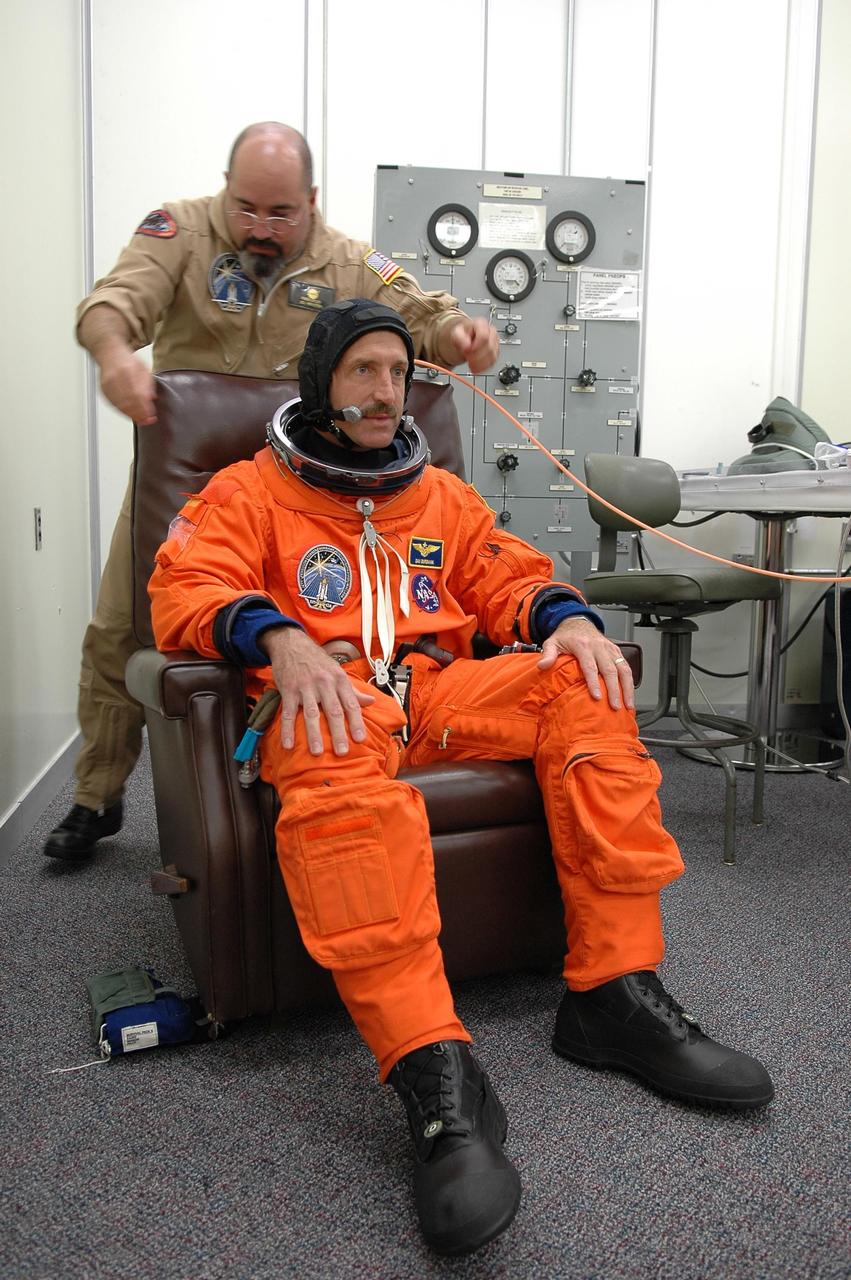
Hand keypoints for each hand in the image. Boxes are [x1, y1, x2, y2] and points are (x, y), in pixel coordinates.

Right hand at [98, 345, 156, 423]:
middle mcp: (117, 377)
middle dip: (139, 414)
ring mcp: (108, 383)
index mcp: (129, 370)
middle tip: (147, 421)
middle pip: (129, 401)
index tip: (151, 417)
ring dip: (131, 415)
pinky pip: (113, 404)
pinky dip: (122, 411)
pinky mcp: (103, 389)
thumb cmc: (128, 361)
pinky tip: (130, 414)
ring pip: (120, 405)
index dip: (145, 408)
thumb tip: (151, 400)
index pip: (138, 394)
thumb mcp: (144, 369)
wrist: (110, 353)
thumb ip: (148, 384)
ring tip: (140, 420)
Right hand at [262, 627, 374, 755]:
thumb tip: (371, 701)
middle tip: (342, 752)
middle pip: (333, 711)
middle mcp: (324, 684)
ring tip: (317, 752)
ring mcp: (305, 687)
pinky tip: (288, 744)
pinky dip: (288, 729)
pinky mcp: (288, 690)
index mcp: (339, 680)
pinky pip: (288, 712)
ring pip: (311, 714)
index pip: (351, 704)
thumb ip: (353, 690)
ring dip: (314, 734)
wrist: (292, 644)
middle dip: (338, 733)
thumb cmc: (317, 661)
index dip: (356, 722)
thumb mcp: (337, 672)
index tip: (360, 739)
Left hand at [443, 316, 499, 372]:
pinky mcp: (495, 353)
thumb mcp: (456, 333)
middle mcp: (491, 332)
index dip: (476, 346)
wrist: (465, 339)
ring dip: (480, 363)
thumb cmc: (462, 335)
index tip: (468, 351)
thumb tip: (466, 346)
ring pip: (492, 356)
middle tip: (467, 358)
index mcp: (481, 324)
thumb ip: (459, 338)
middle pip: (489, 348)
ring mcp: (495, 343)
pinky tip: (476, 367)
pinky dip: (483, 367)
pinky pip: (492, 362)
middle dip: (476, 356)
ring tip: (471, 364)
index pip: (484, 336)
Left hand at [537, 617, 634, 710]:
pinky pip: (626, 666)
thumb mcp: (552, 642)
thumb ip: (548, 655)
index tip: (597, 697)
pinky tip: (630, 695)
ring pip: (623, 669)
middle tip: (615, 706)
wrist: (577, 622)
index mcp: (583, 645)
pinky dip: (630, 682)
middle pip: (610, 670)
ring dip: (627, 688)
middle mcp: (599, 647)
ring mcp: (610, 649)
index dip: (594, 682)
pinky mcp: (616, 651)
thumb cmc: (565, 636)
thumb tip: (542, 666)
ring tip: (628, 705)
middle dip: (614, 690)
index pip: (590, 666)